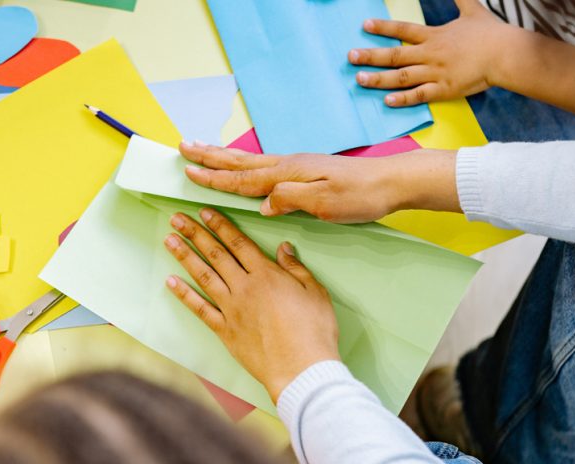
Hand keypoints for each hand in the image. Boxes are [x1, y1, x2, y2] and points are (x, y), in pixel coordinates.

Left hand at [163, 208, 338, 399]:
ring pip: (204, 276)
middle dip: (195, 233)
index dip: (220, 225)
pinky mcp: (225, 331)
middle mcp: (244, 288)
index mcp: (266, 275)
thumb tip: (284, 248)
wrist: (301, 368)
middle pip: (216, 254)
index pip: (238, 242)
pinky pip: (200, 309)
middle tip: (177, 219)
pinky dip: (184, 295)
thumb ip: (296, 269)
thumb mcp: (315, 292)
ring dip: (185, 256)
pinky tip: (171, 282)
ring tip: (170, 240)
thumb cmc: (314, 331)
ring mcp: (232, 309)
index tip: (205, 212)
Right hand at [180, 141, 459, 221]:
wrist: (391, 182)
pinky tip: (244, 168)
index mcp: (288, 173)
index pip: (243, 178)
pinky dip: (245, 166)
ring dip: (224, 158)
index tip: (188, 172)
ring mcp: (297, 167)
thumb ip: (290, 198)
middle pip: (240, 163)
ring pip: (251, 162)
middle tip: (183, 148)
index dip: (214, 178)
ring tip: (203, 150)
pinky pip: (264, 167)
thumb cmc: (360, 195)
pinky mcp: (306, 172)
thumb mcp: (325, 202)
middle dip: (210, 158)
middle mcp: (288, 166)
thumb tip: (260, 203)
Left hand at [349, 0, 515, 105]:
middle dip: (370, 55)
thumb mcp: (472, 10)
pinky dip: (403, 99)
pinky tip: (386, 101)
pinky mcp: (445, 90)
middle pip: (394, 54)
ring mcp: (436, 73)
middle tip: (350, 56)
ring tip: (359, 79)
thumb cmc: (491, 33)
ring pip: (402, 76)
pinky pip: (419, 96)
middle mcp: (431, 54)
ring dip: (379, 78)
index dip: (383, 27)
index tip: (365, 25)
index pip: (403, 29)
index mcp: (435, 36)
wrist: (506, 54)